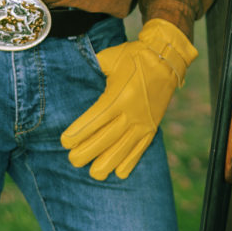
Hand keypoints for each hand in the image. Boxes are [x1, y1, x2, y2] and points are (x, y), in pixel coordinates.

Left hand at [61, 18, 197, 180]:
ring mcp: (144, 121)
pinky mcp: (153, 126)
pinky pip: (141, 148)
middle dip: (88, 152)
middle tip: (73, 160)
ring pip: (124, 148)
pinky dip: (131, 162)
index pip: (96, 119)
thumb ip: (93, 68)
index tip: (65, 141)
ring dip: (108, 162)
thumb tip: (73, 70)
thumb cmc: (133, 56)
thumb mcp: (110, 58)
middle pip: (107, 138)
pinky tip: (119, 173)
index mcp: (119, 95)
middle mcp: (132, 111)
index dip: (79, 133)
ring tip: (94, 174)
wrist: (166, 58)